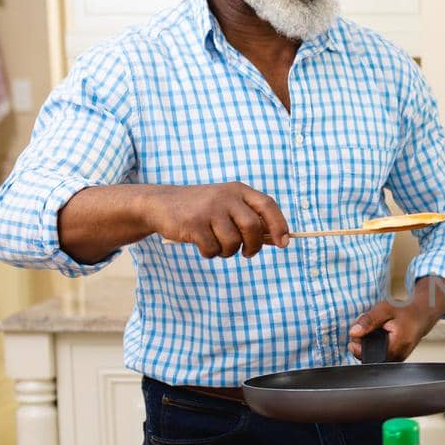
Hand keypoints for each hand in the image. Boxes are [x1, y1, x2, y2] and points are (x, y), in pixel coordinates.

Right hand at [149, 182, 289, 257]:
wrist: (160, 204)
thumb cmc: (201, 210)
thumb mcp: (227, 206)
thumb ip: (250, 219)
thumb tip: (279, 239)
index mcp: (238, 190)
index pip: (267, 206)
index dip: (279, 225)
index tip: (284, 243)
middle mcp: (225, 197)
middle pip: (253, 228)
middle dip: (253, 246)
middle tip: (247, 253)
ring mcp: (209, 209)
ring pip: (233, 242)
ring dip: (228, 252)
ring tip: (217, 246)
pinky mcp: (193, 224)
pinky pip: (213, 249)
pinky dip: (210, 253)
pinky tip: (202, 245)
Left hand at [349, 277, 444, 360]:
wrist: (423, 314)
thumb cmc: (406, 311)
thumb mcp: (385, 309)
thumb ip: (368, 321)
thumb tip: (353, 333)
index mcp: (396, 346)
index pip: (367, 354)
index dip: (358, 344)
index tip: (358, 332)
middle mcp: (398, 356)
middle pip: (369, 356)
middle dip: (363, 342)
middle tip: (369, 327)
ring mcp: (398, 359)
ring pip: (373, 356)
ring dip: (369, 344)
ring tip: (377, 330)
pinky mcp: (397, 359)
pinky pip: (380, 355)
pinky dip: (376, 345)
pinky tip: (381, 336)